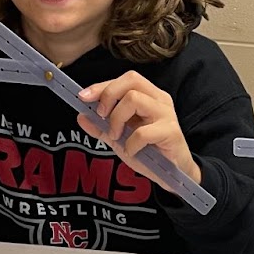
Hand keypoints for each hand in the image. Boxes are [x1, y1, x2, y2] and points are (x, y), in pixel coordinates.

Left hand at [77, 71, 200, 190]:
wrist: (173, 174)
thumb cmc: (149, 151)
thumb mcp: (120, 138)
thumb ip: (101, 127)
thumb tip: (81, 117)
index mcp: (149, 96)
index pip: (125, 79)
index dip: (102, 86)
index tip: (83, 98)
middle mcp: (159, 100)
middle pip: (131, 80)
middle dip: (109, 95)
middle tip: (101, 115)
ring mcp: (167, 115)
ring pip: (134, 99)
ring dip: (117, 119)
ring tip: (116, 136)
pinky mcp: (171, 132)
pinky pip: (143, 132)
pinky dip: (130, 144)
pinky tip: (132, 152)